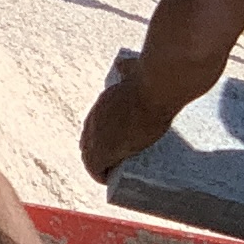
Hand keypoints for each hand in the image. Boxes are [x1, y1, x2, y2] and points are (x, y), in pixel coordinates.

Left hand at [80, 54, 169, 180]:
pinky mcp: (104, 151)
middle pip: (88, 142)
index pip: (94, 125)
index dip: (101, 135)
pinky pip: (96, 169)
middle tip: (115, 161)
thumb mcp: (133, 69)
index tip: (112, 141)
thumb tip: (123, 63)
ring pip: (90, 157)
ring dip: (99, 166)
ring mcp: (97, 136)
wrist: (155, 89)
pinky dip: (100, 176)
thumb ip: (127, 67)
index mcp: (102, 104)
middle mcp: (94, 119)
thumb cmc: (150, 79)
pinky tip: (106, 181)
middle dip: (98, 152)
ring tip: (112, 173)